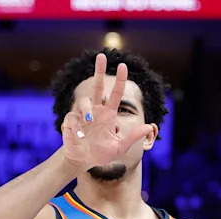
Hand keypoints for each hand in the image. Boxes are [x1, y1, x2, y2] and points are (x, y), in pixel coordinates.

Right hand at [60, 53, 153, 172]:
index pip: (115, 94)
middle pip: (97, 86)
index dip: (119, 80)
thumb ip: (132, 137)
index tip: (123, 66)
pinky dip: (75, 127)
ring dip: (86, 110)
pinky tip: (79, 136)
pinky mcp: (70, 122)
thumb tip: (149, 126)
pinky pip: (72, 117)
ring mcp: (82, 115)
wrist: (82, 161)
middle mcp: (96, 111)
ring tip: (89, 122)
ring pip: (84, 101)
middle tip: (101, 55)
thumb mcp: (119, 147)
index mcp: (108, 115)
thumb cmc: (101, 154)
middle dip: (99, 70)